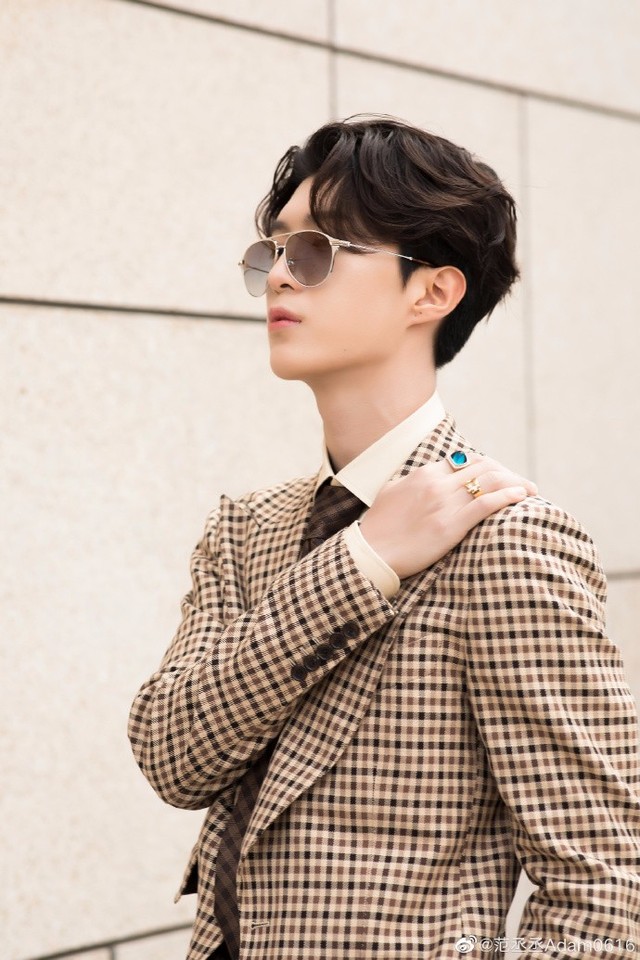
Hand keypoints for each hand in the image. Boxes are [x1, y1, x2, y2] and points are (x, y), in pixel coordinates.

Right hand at [359, 454, 537, 579]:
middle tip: (522, 484)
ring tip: (530, 490)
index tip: (503, 477)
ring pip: (491, 480)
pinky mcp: (451, 525)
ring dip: (516, 482)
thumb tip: (425, 477)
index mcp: (425, 473)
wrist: (371, 553)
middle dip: (508, 472)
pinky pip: (486, 503)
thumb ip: (412, 482)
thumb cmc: (379, 527)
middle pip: (485, 467)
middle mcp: (437, 483)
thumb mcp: (393, 492)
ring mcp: (445, 503)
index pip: (468, 460)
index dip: (490, 466)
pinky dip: (508, 496)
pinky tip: (521, 497)